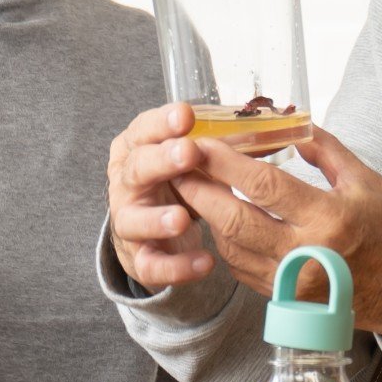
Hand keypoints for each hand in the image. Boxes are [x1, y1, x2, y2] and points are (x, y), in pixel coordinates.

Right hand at [105, 102, 216, 293]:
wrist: (150, 230)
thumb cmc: (176, 182)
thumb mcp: (188, 159)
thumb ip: (210, 144)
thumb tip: (255, 128)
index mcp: (135, 149)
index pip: (143, 130)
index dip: (162, 123)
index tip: (187, 115)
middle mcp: (125, 183)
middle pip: (137, 169)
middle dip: (162, 161)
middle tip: (188, 153)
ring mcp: (128, 222)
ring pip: (133, 220)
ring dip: (157, 219)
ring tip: (182, 218)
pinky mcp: (138, 258)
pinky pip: (152, 264)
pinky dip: (177, 266)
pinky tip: (204, 262)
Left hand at [170, 124, 381, 338]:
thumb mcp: (363, 179)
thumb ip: (321, 149)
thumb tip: (286, 122)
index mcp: (329, 218)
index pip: (263, 185)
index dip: (224, 163)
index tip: (199, 143)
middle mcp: (307, 255)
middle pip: (235, 221)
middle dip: (200, 191)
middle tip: (177, 166)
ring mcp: (294, 283)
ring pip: (232, 248)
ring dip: (207, 218)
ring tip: (192, 189)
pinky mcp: (287, 300)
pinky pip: (243, 270)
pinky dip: (226, 243)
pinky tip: (220, 220)